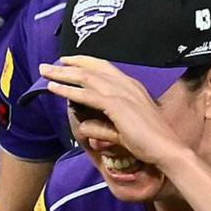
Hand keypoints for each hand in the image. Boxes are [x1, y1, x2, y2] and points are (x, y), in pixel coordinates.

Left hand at [41, 55, 192, 169]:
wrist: (166, 150)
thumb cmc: (147, 142)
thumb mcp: (120, 130)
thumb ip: (101, 125)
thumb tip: (84, 125)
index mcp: (132, 87)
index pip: (105, 68)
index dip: (84, 62)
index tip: (67, 61)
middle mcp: (127, 85)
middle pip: (92, 69)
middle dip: (68, 65)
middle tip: (47, 64)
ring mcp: (123, 94)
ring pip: (86, 78)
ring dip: (62, 74)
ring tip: (44, 71)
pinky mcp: (117, 106)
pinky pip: (87, 95)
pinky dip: (68, 90)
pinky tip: (53, 88)